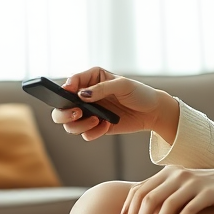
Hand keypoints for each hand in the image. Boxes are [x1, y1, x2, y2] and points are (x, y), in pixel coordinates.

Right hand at [51, 67, 179, 141]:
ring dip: (79, 125)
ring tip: (97, 120)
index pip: (70, 83)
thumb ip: (101, 88)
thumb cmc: (138, 93)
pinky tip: (106, 126)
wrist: (152, 112)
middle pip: (61, 107)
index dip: (65, 89)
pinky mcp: (96, 127)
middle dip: (64, 113)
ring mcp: (89, 113)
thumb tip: (81, 95)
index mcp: (90, 79)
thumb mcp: (122, 85)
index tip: (68, 93)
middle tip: (77, 113)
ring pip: (70, 124)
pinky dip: (93, 132)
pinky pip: (85, 134)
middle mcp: (85, 96)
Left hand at [120, 161, 213, 213]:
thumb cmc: (207, 189)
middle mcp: (177, 175)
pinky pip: (188, 210)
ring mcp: (193, 183)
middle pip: (149, 198)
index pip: (139, 190)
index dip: (128, 209)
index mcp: (167, 173)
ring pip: (166, 205)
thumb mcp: (183, 187)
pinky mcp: (208, 193)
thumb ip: (164, 194)